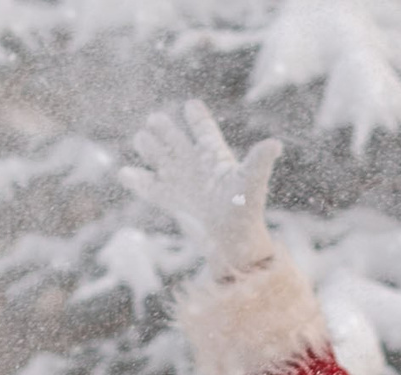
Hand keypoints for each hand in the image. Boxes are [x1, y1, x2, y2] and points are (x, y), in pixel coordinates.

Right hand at [120, 99, 282, 278]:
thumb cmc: (245, 211)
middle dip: (164, 130)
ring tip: (141, 138)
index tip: (191, 106)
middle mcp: (197, 166)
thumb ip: (259, 161)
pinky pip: (151, 188)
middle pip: (176, 141)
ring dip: (150, 148)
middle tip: (155, 120)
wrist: (234, 242)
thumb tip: (275, 144)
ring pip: (161, 159)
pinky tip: (126, 174)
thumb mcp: (251, 183)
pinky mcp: (172, 201)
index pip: (204, 132)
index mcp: (215, 157)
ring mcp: (182, 182)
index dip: (197, 119)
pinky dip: (138, 182)